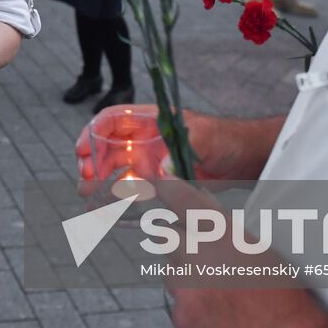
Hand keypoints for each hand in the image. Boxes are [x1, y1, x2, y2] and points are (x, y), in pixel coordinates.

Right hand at [75, 105, 261, 190]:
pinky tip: (107, 208)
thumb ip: (180, 151)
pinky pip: (132, 189)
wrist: (244, 160)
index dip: (94, 131)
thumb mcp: (205, 137)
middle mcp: (146, 139)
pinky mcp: (158, 182)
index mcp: (152, 120)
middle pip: (109, 146)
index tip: (82, 149)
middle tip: (85, 181)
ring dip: (100, 182)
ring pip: (116, 169)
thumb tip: (160, 170)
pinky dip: (118, 198)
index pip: (114, 119)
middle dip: (93, 162)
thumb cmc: (226, 139)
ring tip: (88, 197)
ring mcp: (150, 161)